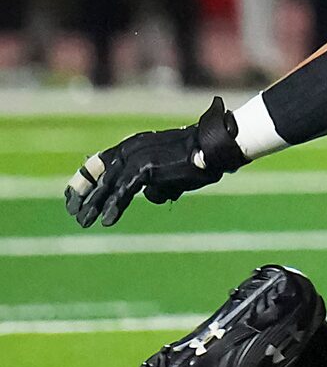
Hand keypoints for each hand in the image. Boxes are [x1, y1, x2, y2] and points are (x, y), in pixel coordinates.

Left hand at [65, 98, 248, 226]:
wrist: (214, 147)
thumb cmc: (199, 158)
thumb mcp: (170, 171)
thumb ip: (156, 182)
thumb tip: (150, 195)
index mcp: (135, 145)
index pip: (102, 161)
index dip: (86, 178)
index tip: (73, 194)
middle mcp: (131, 148)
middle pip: (99, 172)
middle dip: (83, 193)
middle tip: (72, 210)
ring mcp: (137, 157)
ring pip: (108, 184)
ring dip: (94, 204)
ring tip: (84, 221)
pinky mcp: (145, 168)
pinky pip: (124, 191)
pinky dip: (114, 206)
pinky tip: (106, 221)